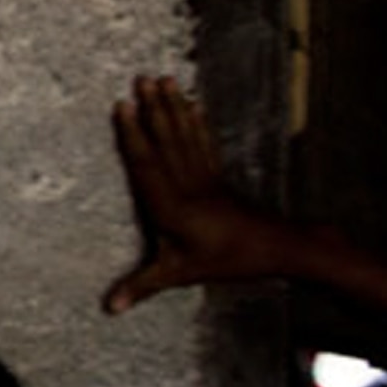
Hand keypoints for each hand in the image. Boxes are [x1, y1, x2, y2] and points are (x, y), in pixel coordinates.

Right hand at [103, 76, 287, 311]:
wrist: (278, 249)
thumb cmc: (228, 260)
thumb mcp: (181, 274)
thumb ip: (142, 285)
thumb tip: (108, 308)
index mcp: (173, 204)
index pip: (147, 164)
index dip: (133, 134)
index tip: (123, 105)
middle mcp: (188, 184)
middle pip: (167, 139)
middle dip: (153, 108)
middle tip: (141, 78)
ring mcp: (205, 178)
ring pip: (185, 135)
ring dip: (172, 107)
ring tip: (163, 79)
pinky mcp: (218, 178)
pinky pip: (203, 143)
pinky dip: (196, 121)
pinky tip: (191, 104)